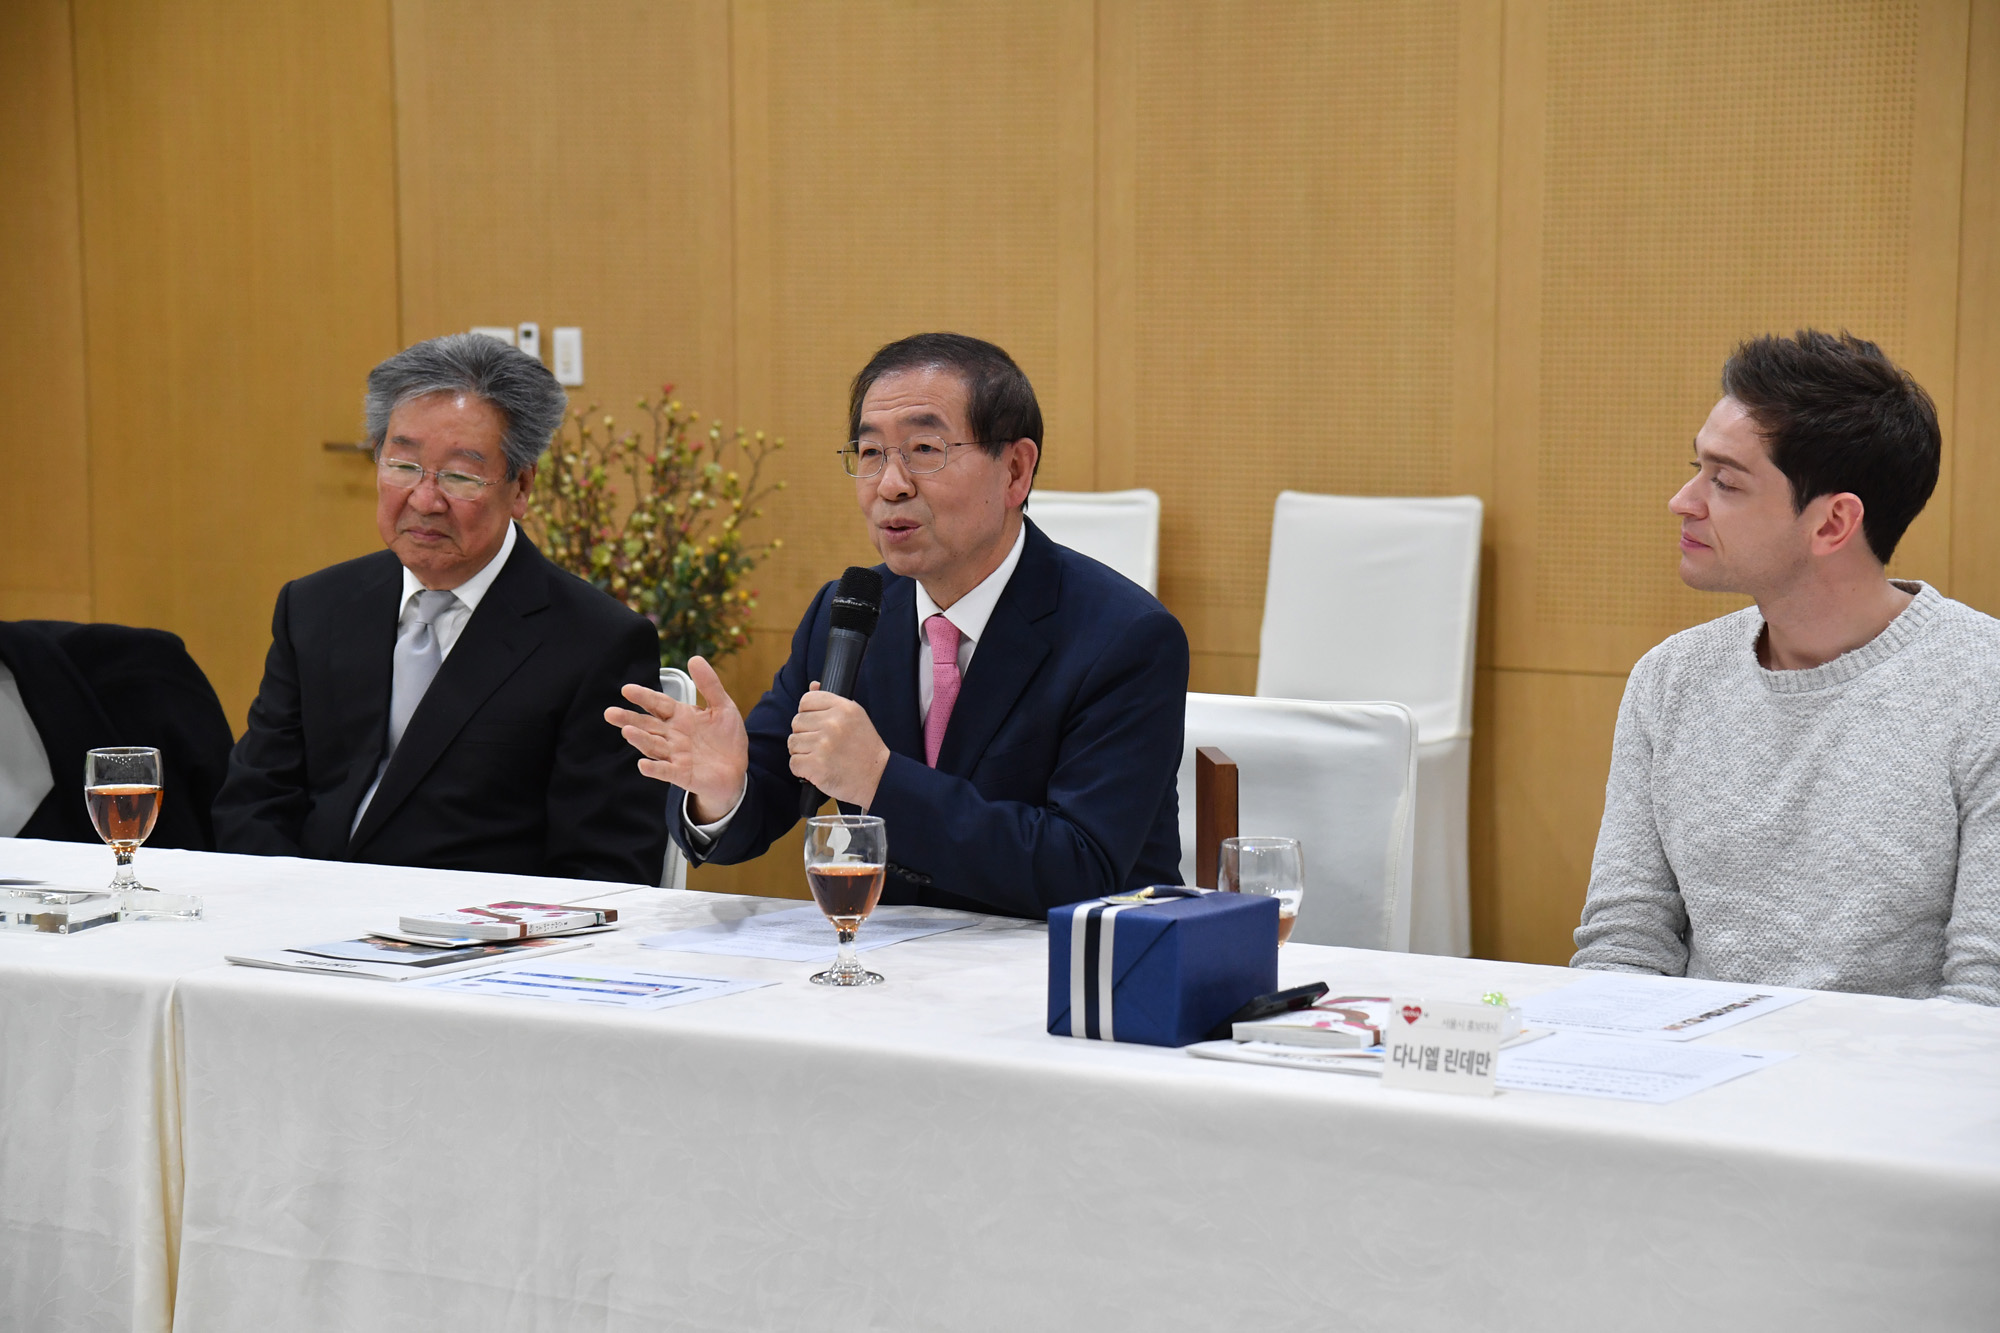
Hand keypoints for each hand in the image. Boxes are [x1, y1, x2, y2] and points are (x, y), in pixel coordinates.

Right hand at [603, 656, 748, 822]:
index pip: (658, 704)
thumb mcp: (723, 706)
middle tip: (610, 713)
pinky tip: (643, 765)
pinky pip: (666, 771)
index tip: (627, 689)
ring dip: (640, 739)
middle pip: (647, 725)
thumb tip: (695, 658)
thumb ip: (709, 685)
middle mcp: (673, 735)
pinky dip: (655, 769)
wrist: (737, 770)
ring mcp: (675, 755)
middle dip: (629, 719)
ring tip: (627, 731)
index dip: (643, 697)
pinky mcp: (682, 774)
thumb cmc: (726, 738)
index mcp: (680, 717)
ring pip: (653, 746)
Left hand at [790, 683, 890, 808]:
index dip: (807, 712)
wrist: (877, 777)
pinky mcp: (816, 766)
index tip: (816, 724)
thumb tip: (812, 685)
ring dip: (802, 752)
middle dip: (805, 734)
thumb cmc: (865, 748)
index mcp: (844, 708)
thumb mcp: (856, 717)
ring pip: (793, 742)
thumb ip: (832, 701)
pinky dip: (802, 769)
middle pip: (797, 722)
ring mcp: (823, 745)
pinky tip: (816, 769)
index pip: (807, 700)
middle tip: (821, 744)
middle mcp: (833, 723)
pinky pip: (793, 762)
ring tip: (820, 757)